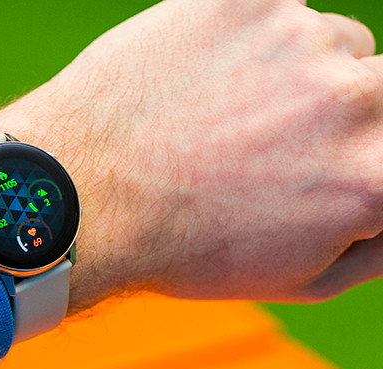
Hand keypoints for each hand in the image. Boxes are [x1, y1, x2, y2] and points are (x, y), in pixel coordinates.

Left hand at [0, 0, 382, 309]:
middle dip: (353, 108)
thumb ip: (378, 240)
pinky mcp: (248, 1)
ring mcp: (299, 40)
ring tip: (219, 113)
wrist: (80, 195)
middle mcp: (354, 101)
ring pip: (334, 43)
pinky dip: (250, 36)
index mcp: (376, 178)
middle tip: (285, 132)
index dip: (369, 154)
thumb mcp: (297, 277)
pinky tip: (200, 74)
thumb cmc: (179, 247)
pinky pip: (279, 9)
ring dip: (297, 71)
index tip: (329, 157)